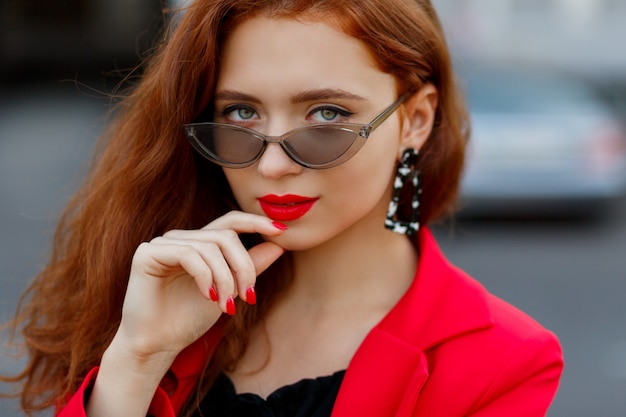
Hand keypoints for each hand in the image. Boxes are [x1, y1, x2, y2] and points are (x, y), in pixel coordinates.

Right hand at [111, 211, 285, 360]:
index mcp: (199, 244)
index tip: (281, 231)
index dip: (255, 222)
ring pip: (210, 247)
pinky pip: (188, 253)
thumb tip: (279, 245)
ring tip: (226, 306)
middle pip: (225, 236)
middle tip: (249, 297)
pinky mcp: (147, 253)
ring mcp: (163, 244)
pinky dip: (205, 276)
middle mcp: (181, 239)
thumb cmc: (189, 319)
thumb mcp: (229, 290)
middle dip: (243, 266)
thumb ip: (250, 267)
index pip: (230, 222)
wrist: (157, 345)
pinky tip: (208, 296)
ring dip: (225, 278)